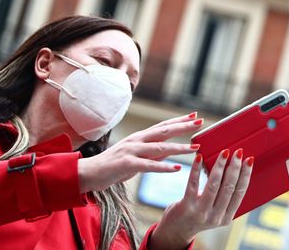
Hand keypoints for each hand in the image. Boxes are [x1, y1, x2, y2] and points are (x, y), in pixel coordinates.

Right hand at [77, 112, 202, 192]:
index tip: (195, 116)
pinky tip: (176, 168)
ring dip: (179, 148)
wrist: (88, 173)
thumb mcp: (135, 157)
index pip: (163, 126)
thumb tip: (168, 153)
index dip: (179, 120)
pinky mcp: (126, 164)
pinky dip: (163, 167)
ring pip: (159, 148)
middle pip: (164, 131)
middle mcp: (137, 140)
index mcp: (139, 137)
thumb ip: (151, 154)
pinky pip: (148, 165)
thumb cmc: (112, 166)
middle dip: (183, 127)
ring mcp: (132, 151)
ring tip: (195, 148)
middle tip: (200, 122)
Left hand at [149, 148, 253, 249]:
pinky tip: (199, 157)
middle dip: (235, 167)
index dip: (246, 175)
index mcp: (226, 217)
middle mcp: (215, 216)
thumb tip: (235, 170)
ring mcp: (200, 212)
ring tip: (224, 152)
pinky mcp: (186, 206)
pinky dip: (196, 169)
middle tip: (238, 152)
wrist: (177, 231)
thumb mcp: (216, 212)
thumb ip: (225, 197)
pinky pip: (193, 184)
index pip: (240, 193)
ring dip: (220, 166)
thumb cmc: (199, 215)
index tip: (249, 160)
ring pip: (214, 185)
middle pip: (229, 187)